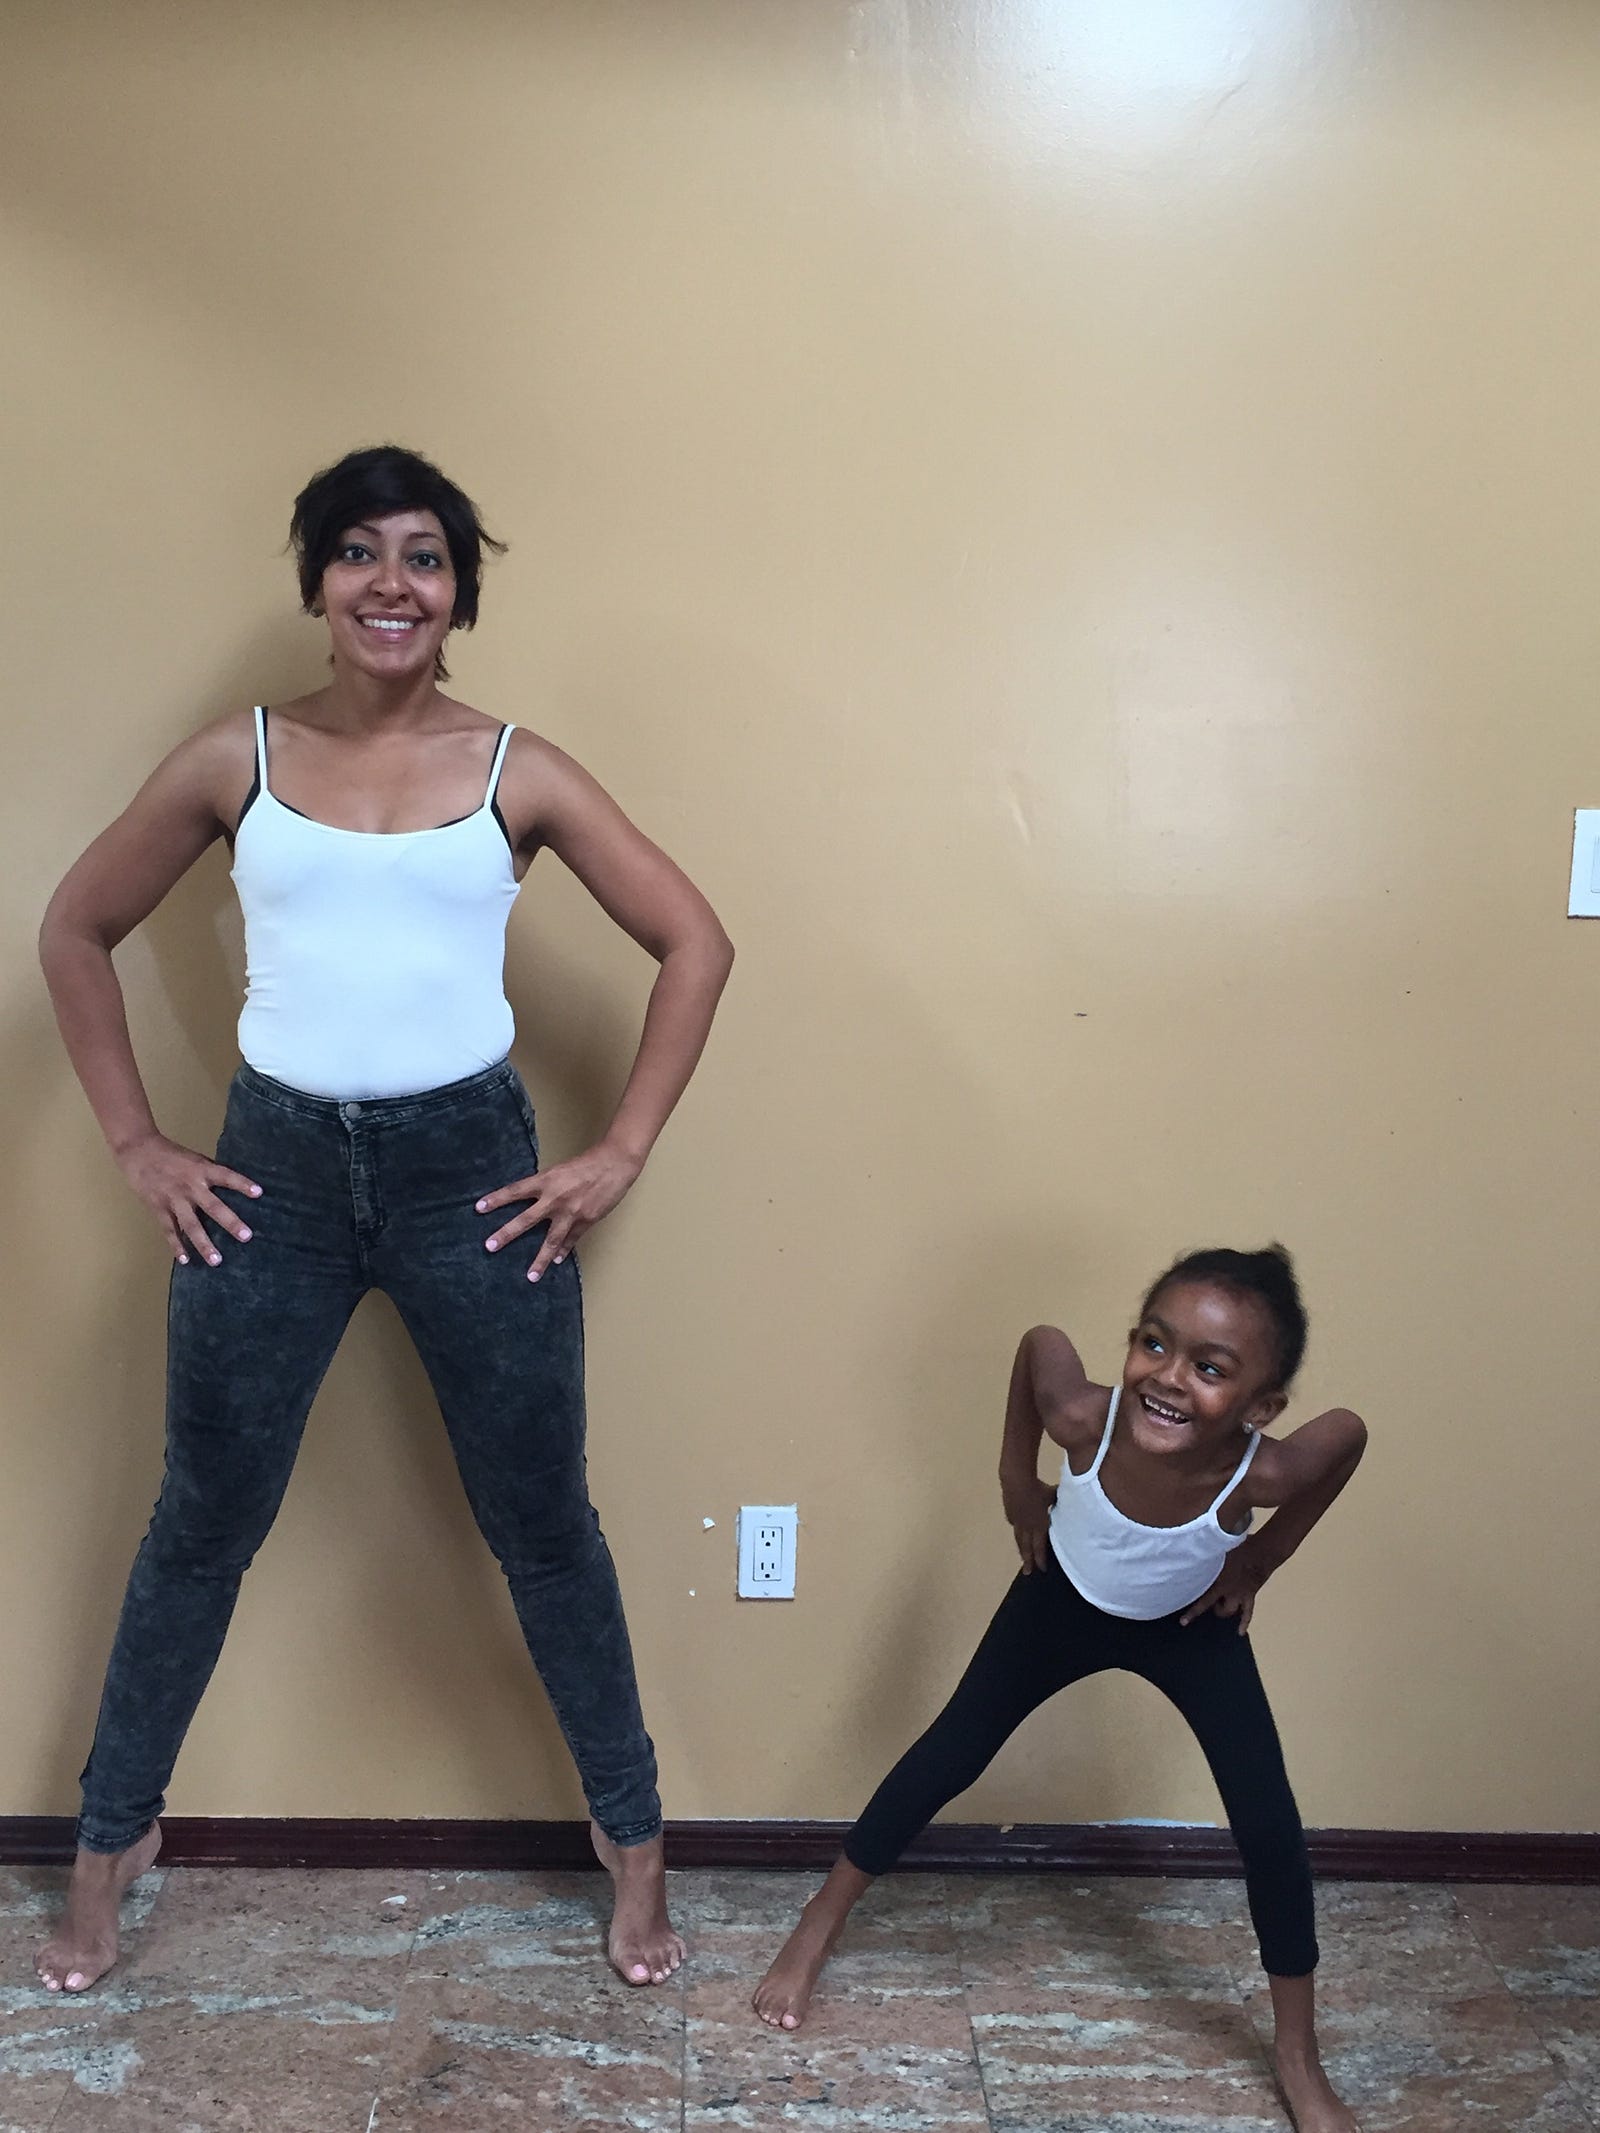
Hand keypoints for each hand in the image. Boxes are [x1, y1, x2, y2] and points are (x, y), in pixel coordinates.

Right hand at [115, 1131, 260, 1266]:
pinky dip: (176, 1246)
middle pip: (213, 1207)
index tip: (259, 1193)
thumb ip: (210, 1174)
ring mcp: (174, 1199)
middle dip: (230, 1222)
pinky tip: (185, 1260)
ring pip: (191, 1225)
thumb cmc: (171, 1154)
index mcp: (202, 1170)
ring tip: (216, 1260)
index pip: (226, 1177)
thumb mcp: (195, 1159)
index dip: (242, 1184)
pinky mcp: (159, 1208)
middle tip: (246, 1237)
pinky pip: (169, 1230)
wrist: (138, 1151)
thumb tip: (232, 1188)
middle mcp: (191, 1186)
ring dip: (204, 1244)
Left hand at [476, 1140, 643, 1282]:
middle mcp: (555, 1198)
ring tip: (531, 1276)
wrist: (615, 1164)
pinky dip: (563, 1251)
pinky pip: (571, 1240)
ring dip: (540, 1260)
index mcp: (547, 1181)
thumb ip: (547, 1186)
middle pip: (525, 1220)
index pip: (515, 1191)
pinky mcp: (586, 1220)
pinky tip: (556, 1261)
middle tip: (490, 1246)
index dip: (497, 1199)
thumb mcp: (560, 1170)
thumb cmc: (588, 1163)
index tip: (479, 1208)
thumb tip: (535, 1200)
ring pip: (551, 1240)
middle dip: (506, 1234)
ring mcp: (571, 1212)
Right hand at [1000, 1469, 1055, 1572]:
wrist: (1017, 1481)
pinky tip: (1017, 1532)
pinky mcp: (1009, 1512)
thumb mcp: (1052, 1494)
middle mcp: (1027, 1526)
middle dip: (1028, 1561)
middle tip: (1028, 1573)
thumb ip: (1058, 1500)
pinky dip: (1017, 1531)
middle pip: (1027, 1547)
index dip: (1040, 1559)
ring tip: (1022, 1558)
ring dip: (1021, 1550)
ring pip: (1019, 1539)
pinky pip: (1014, 1525)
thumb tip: (1069, 1498)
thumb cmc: (1037, 1488)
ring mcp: (1016, 1520)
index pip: (1039, 1547)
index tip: (1042, 1569)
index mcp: (1039, 1524)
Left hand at [1180, 1545, 1274, 1632]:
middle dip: (1208, 1609)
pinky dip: (1244, 1623)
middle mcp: (1226, 1591)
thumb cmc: (1240, 1547)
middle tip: (1203, 1606)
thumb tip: (1195, 1548)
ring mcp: (1238, 1595)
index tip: (1183, 1622)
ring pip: (1229, 1611)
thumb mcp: (1219, 1548)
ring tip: (1219, 1608)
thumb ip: (1208, 1553)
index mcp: (1217, 1579)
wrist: (1262, 1552)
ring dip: (1223, 1611)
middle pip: (1214, 1607)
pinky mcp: (1249, 1596)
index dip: (1192, 1610)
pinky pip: (1247, 1613)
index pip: (1202, 1597)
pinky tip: (1240, 1632)